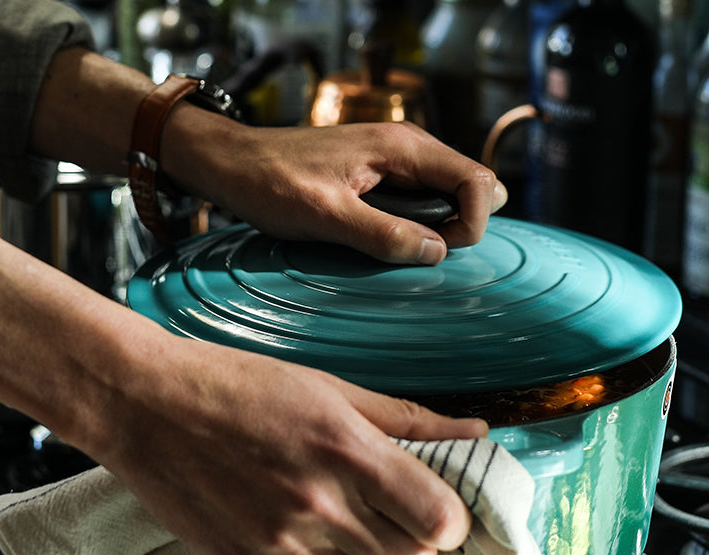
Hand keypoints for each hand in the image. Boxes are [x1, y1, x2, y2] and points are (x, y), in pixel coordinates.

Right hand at [90, 331, 488, 554]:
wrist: (144, 404)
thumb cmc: (237, 385)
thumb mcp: (329, 387)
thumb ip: (406, 418)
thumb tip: (476, 432)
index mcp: (346, 448)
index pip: (439, 517)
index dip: (449, 519)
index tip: (433, 509)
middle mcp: (319, 502)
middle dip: (417, 551)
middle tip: (396, 528)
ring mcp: (281, 543)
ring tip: (359, 551)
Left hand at [162, 115, 505, 264]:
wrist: (231, 163)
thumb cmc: (270, 182)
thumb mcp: (325, 215)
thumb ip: (383, 233)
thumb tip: (436, 252)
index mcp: (402, 147)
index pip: (477, 181)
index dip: (473, 223)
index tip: (439, 252)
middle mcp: (407, 147)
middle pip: (471, 186)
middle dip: (463, 226)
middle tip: (420, 253)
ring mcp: (396, 160)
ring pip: (449, 194)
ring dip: (440, 228)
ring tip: (400, 250)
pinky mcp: (381, 175)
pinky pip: (421, 199)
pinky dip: (418, 224)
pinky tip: (388, 241)